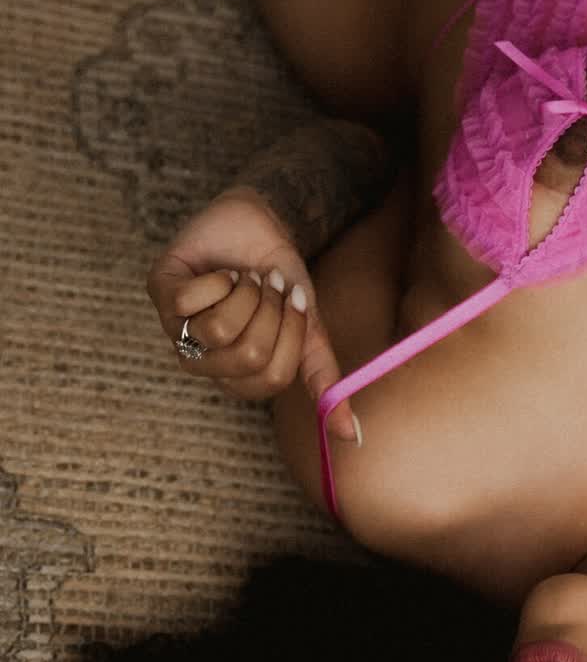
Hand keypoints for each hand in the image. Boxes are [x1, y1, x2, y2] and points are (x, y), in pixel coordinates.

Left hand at [146, 187, 358, 443]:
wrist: (260, 223)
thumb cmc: (280, 280)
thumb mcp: (309, 329)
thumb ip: (323, 377)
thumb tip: (352, 437)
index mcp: (237, 377)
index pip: (270, 378)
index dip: (291, 337)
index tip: (299, 302)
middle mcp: (203, 359)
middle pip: (246, 355)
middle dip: (270, 311)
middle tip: (270, 285)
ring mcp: (177, 328)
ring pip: (218, 329)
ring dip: (246, 292)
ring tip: (246, 277)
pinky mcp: (159, 292)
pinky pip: (188, 300)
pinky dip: (218, 277)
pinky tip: (220, 271)